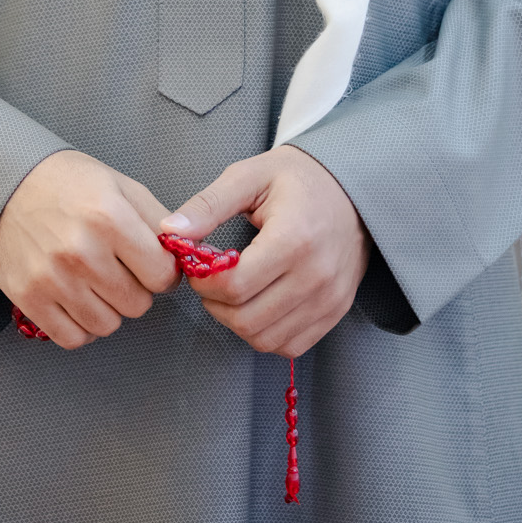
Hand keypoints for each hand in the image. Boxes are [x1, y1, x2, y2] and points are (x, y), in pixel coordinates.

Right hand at [0, 150, 178, 349]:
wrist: (5, 185)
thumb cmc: (67, 183)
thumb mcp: (120, 184)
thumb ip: (157, 220)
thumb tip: (185, 252)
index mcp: (109, 217)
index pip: (161, 276)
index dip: (162, 273)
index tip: (151, 265)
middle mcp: (81, 251)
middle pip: (137, 304)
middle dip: (135, 289)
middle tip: (118, 268)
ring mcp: (53, 278)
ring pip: (107, 325)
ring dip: (108, 309)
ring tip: (95, 281)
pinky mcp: (30, 298)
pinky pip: (72, 338)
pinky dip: (80, 326)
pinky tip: (77, 300)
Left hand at [164, 147, 369, 357]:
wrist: (352, 189)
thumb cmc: (296, 179)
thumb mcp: (249, 177)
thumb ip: (207, 205)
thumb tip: (169, 231)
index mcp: (294, 238)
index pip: (234, 286)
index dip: (203, 282)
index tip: (197, 266)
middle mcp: (316, 276)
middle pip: (246, 319)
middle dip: (215, 304)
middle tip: (211, 280)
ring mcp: (329, 299)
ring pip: (265, 339)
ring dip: (236, 322)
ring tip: (233, 291)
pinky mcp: (335, 312)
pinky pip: (290, 345)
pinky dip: (265, 333)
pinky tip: (258, 303)